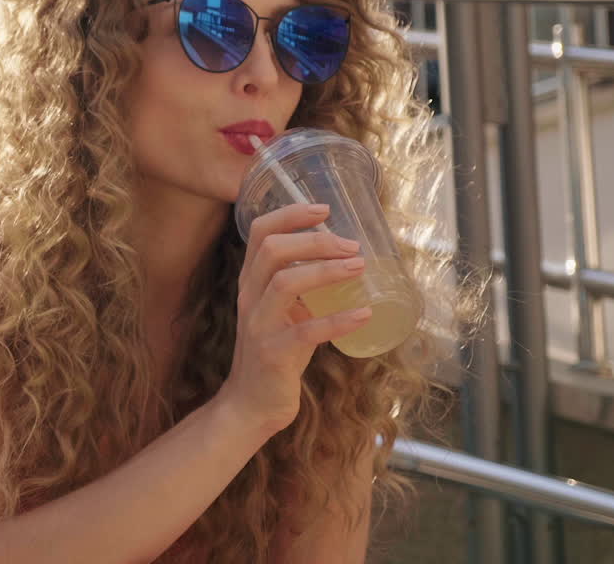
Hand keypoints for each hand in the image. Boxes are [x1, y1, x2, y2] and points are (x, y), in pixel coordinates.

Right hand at [217, 203, 371, 434]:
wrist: (252, 403)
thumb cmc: (276, 354)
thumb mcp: (283, 312)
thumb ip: (303, 288)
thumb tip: (347, 262)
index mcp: (251, 282)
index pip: (260, 232)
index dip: (291, 214)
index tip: (324, 209)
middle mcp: (249, 297)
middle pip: (273, 250)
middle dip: (316, 240)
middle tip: (352, 246)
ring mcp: (258, 325)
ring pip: (285, 282)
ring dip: (327, 270)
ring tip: (360, 268)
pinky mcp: (273, 354)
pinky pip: (306, 331)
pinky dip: (339, 320)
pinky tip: (364, 315)